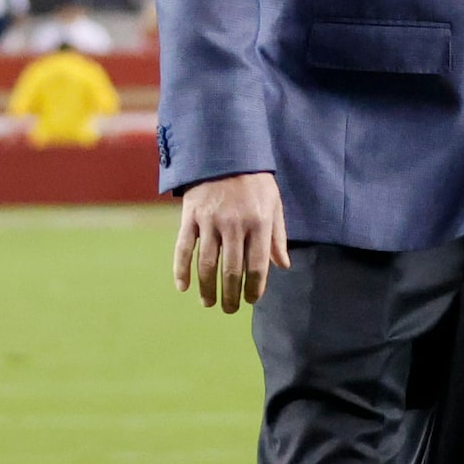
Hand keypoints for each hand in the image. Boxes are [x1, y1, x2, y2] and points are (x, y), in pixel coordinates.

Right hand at [171, 172, 288, 313]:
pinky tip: (183, 287)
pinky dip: (181, 269)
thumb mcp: (274, 205)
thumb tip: (282, 266)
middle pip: (231, 270)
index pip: (257, 265)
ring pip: (207, 263)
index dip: (254, 287)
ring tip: (209, 303)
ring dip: (207, 288)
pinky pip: (183, 248)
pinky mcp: (190, 217)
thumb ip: (277, 237)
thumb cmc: (255, 183)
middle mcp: (234, 224)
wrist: (225, 154)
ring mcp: (210, 221)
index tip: (252, 300)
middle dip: (230, 294)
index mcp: (259, 223)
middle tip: (230, 310)